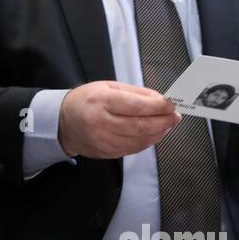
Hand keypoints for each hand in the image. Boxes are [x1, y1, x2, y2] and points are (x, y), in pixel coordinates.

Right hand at [57, 81, 180, 158]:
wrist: (63, 122)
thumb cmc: (87, 100)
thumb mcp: (109, 87)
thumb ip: (136, 93)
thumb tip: (160, 100)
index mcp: (101, 100)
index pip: (136, 106)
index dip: (158, 107)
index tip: (171, 104)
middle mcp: (101, 122)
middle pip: (140, 126)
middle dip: (163, 121)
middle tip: (175, 117)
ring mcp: (102, 140)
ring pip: (138, 141)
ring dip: (158, 133)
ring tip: (167, 125)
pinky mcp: (105, 153)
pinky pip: (132, 149)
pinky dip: (146, 142)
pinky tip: (153, 134)